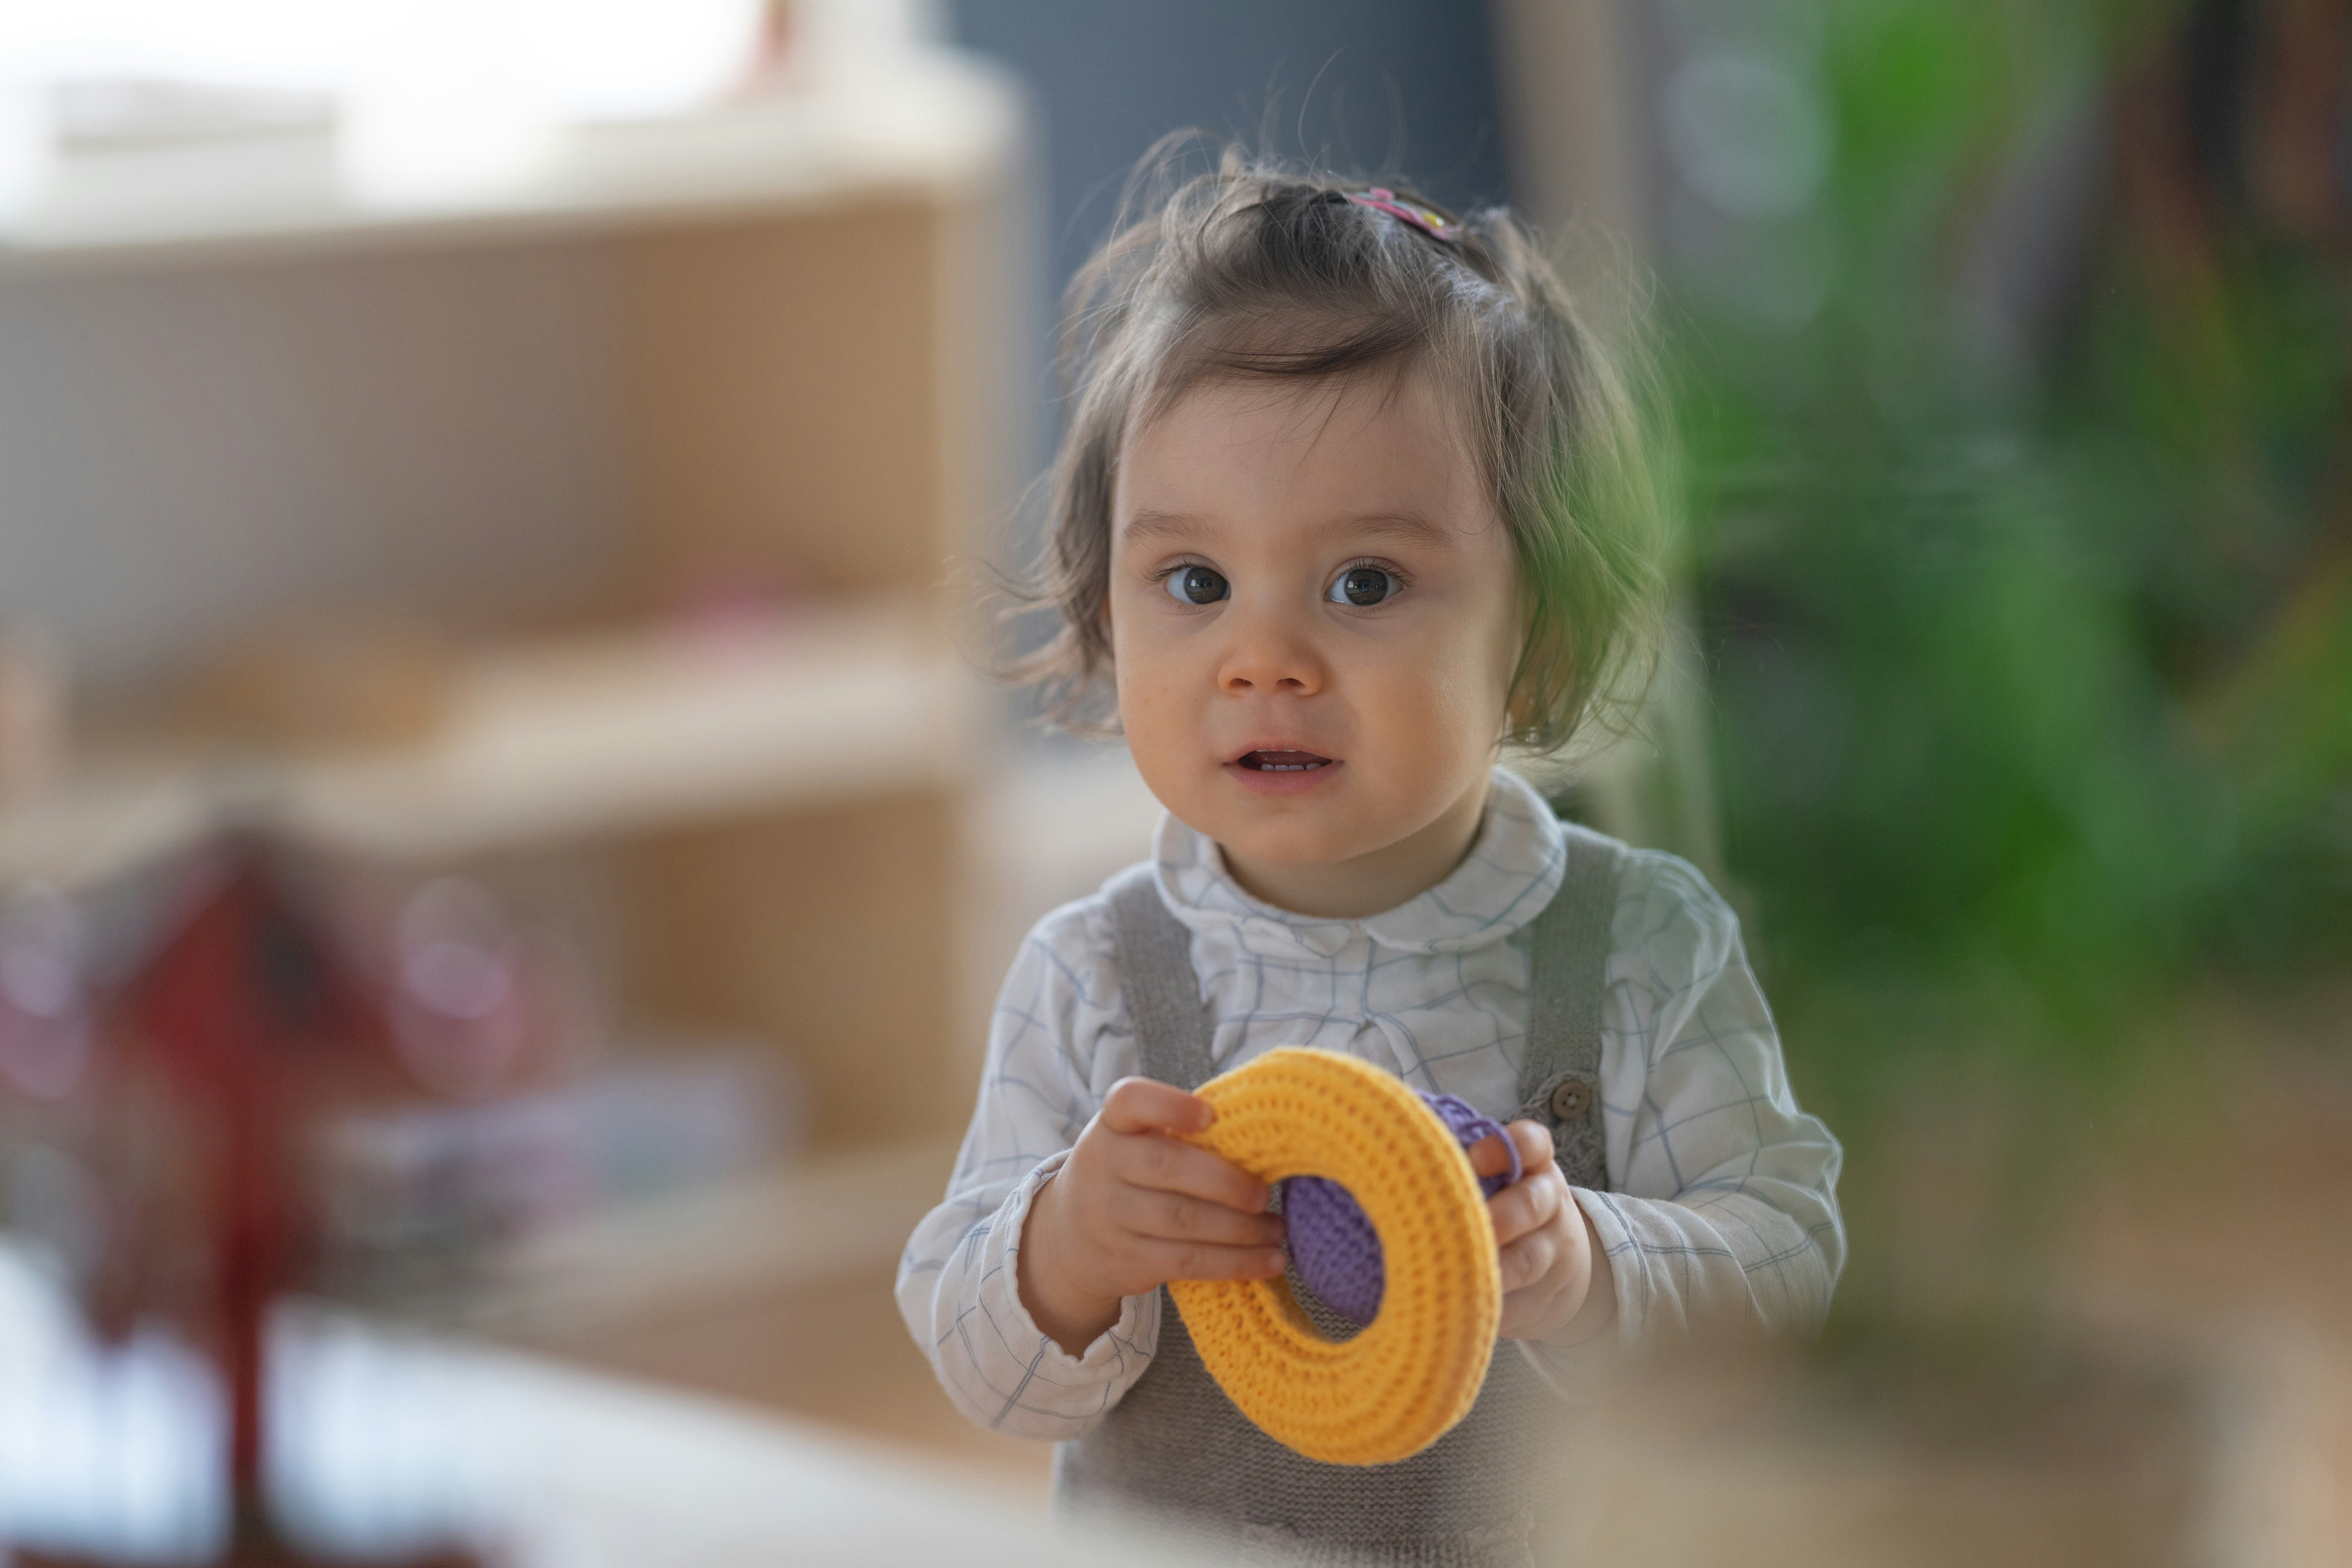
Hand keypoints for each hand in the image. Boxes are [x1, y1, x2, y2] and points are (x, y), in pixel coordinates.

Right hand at [1017, 1077, 1287, 1356]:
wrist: (1067, 1237)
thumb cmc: (1128, 1173)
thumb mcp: (1134, 1141)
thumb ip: (1181, 1134)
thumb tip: (1264, 1138)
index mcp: (1112, 1125)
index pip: (1130, 1101)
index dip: (1170, 1105)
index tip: (1209, 1116)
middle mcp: (1104, 1165)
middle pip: (1167, 1166)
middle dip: (1227, 1181)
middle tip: (1265, 1193)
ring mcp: (1111, 1216)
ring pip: (1183, 1221)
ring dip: (1242, 1229)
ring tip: (1276, 1230)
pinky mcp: (1128, 1260)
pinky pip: (1188, 1262)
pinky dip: (1235, 1263)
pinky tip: (1268, 1261)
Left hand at [1470, 1120, 1615, 1344]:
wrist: (1559, 1264)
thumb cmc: (1503, 1207)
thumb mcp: (1498, 1179)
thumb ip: (1461, 1167)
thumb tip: (1396, 1156)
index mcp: (1533, 1167)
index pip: (1532, 1144)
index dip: (1507, 1147)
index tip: (1474, 1158)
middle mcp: (1548, 1204)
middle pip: (1532, 1203)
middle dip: (1498, 1216)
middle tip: (1461, 1225)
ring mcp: (1552, 1252)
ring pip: (1528, 1259)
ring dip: (1493, 1269)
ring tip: (1455, 1275)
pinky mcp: (1544, 1297)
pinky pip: (1520, 1305)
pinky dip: (1490, 1309)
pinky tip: (1457, 1311)